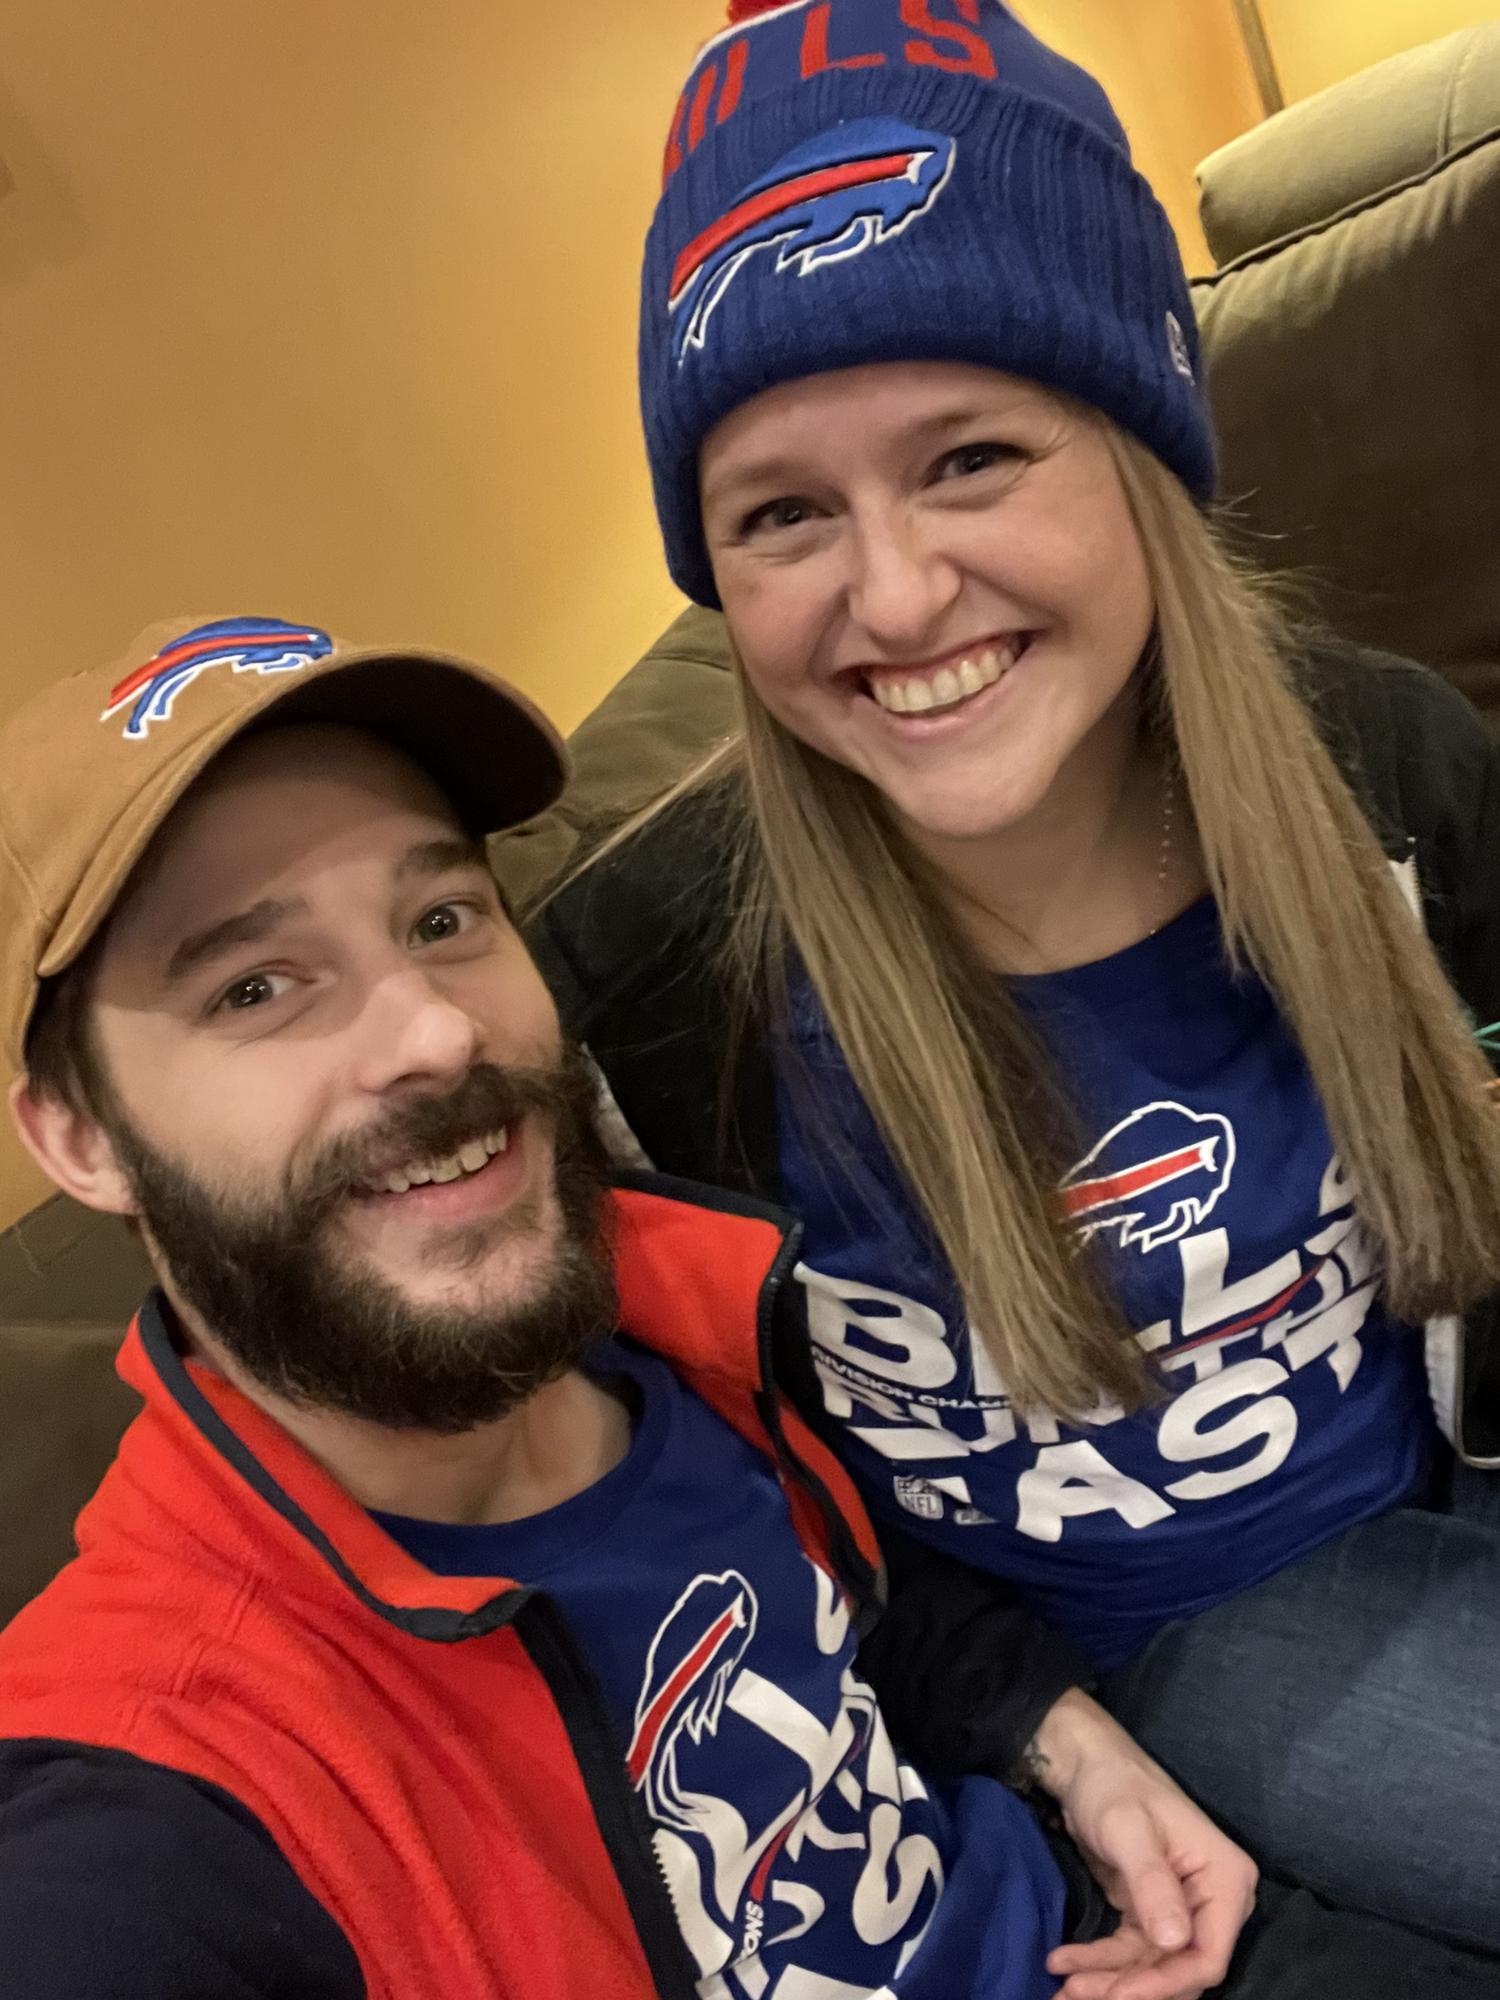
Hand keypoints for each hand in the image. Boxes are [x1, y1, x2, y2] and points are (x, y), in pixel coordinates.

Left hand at [1030, 1690, 1256, 1999]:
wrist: (1086, 1766)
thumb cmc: (1114, 1785)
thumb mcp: (1128, 1830)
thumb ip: (1152, 1883)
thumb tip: (1175, 1942)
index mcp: (1225, 1880)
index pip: (1208, 1955)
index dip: (1165, 1983)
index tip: (1117, 1994)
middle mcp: (1213, 1902)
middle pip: (1179, 1970)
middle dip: (1128, 1988)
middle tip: (1074, 1995)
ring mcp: (1183, 1911)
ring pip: (1151, 1968)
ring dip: (1107, 1981)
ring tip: (1060, 1988)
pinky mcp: (1152, 1914)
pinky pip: (1131, 1953)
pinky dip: (1099, 1963)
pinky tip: (1062, 1963)